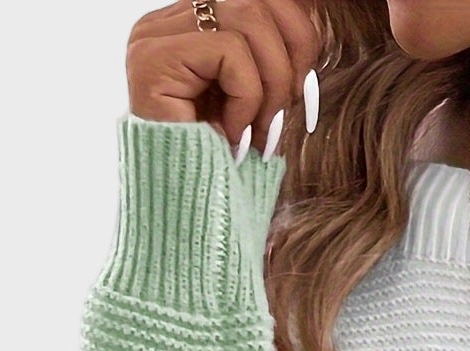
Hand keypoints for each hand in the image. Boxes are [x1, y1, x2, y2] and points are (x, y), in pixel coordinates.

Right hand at [126, 0, 323, 156]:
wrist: (189, 213)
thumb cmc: (225, 165)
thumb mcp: (260, 100)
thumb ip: (274, 56)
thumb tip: (317, 22)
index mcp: (190, 25)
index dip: (296, 32)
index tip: (302, 88)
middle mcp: (165, 21)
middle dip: (289, 58)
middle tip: (283, 112)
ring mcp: (154, 36)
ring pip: (248, 17)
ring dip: (271, 82)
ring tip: (258, 128)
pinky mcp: (153, 58)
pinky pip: (230, 50)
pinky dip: (247, 96)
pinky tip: (234, 133)